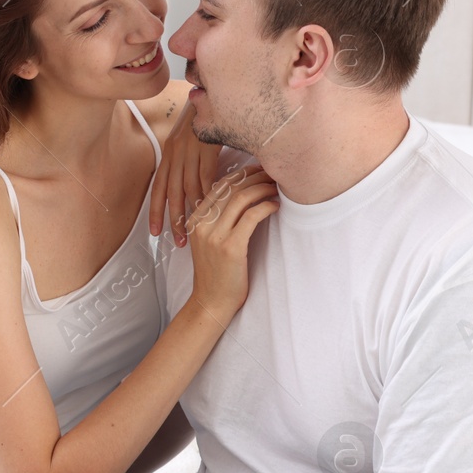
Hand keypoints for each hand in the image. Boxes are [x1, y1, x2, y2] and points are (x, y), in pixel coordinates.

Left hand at [150, 99, 222, 245]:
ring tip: (197, 230)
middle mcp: (174, 154)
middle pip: (171, 194)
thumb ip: (186, 164)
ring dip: (192, 212)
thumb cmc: (202, 121)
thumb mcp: (187, 143)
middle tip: (178, 242)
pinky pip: (206, 178)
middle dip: (174, 220)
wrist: (211, 96)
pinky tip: (212, 210)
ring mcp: (190, 152)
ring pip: (188, 190)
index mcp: (168, 154)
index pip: (158, 189)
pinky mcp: (206, 149)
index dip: (156, 212)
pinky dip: (208, 195)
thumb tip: (192, 187)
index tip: (155, 233)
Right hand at [185, 164, 278, 319]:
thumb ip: (219, 220)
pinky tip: (275, 206)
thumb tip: (243, 195)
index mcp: (195, 220)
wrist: (211, 302)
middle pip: (231, 188)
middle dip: (255, 176)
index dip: (241, 174)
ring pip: (241, 198)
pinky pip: (251, 217)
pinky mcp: (230, 247)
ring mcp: (214, 236)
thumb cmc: (217, 273)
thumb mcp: (210, 242)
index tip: (259, 170)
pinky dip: (266, 207)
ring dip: (262, 189)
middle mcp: (202, 224)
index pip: (219, 186)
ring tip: (277, 188)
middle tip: (272, 174)